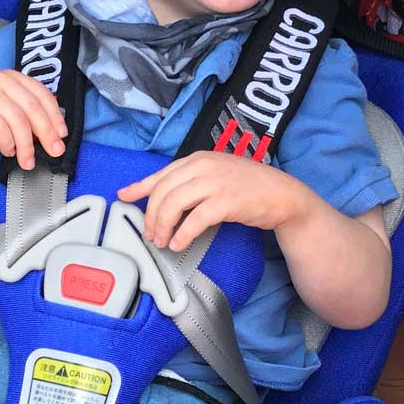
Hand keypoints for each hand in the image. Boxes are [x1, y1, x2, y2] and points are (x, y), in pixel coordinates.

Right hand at [0, 69, 66, 169]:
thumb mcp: (15, 117)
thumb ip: (34, 116)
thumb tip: (59, 132)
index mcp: (13, 77)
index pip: (42, 94)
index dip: (55, 116)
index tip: (62, 136)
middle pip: (32, 107)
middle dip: (46, 132)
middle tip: (53, 152)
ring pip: (17, 119)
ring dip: (26, 144)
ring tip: (27, 160)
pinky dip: (7, 143)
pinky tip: (8, 151)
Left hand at [116, 151, 304, 251]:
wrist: (281, 194)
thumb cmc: (245, 186)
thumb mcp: (214, 175)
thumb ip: (188, 181)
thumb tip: (157, 195)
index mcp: (197, 158)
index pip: (161, 175)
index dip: (139, 188)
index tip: (123, 197)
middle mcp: (203, 166)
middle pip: (163, 192)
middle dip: (151, 216)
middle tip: (151, 235)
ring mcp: (215, 183)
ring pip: (173, 204)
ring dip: (163, 227)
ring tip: (163, 242)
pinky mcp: (226, 202)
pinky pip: (194, 220)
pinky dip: (182, 235)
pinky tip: (179, 244)